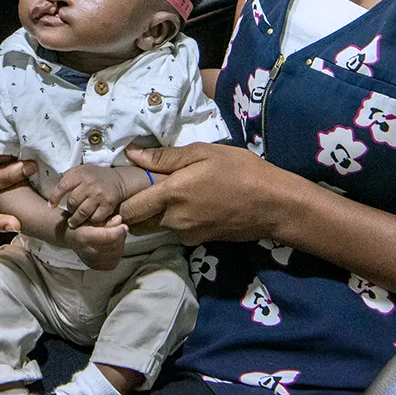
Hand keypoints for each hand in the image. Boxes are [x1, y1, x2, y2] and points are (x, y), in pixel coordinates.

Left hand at [53, 164, 135, 227]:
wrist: (117, 180)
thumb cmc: (94, 176)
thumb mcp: (80, 170)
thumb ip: (67, 177)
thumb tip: (54, 187)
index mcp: (80, 174)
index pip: (63, 186)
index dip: (54, 197)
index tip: (51, 206)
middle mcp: (89, 184)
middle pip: (72, 202)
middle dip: (69, 209)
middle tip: (69, 212)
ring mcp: (99, 195)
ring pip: (82, 213)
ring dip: (76, 219)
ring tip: (73, 222)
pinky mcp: (108, 205)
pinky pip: (95, 218)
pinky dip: (90, 220)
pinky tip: (88, 219)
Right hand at [64, 221, 127, 269]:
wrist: (73, 239)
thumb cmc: (82, 226)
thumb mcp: (92, 218)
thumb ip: (107, 219)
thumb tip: (119, 219)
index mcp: (84, 237)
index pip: (107, 236)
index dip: (118, 231)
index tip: (124, 226)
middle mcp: (87, 252)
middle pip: (113, 246)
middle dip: (120, 237)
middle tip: (121, 229)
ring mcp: (92, 262)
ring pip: (116, 254)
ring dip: (120, 245)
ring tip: (116, 237)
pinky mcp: (97, 267)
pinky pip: (114, 261)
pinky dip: (117, 253)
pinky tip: (113, 246)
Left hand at [118, 143, 286, 244]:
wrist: (274, 204)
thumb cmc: (240, 171)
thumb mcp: (203, 153)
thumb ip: (165, 157)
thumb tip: (132, 154)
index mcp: (171, 195)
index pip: (128, 209)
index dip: (121, 200)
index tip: (124, 186)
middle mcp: (174, 221)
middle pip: (137, 223)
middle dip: (133, 210)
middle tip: (142, 190)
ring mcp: (187, 235)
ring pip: (156, 228)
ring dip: (154, 215)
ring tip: (169, 194)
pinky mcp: (200, 242)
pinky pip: (176, 232)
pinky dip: (174, 221)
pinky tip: (190, 204)